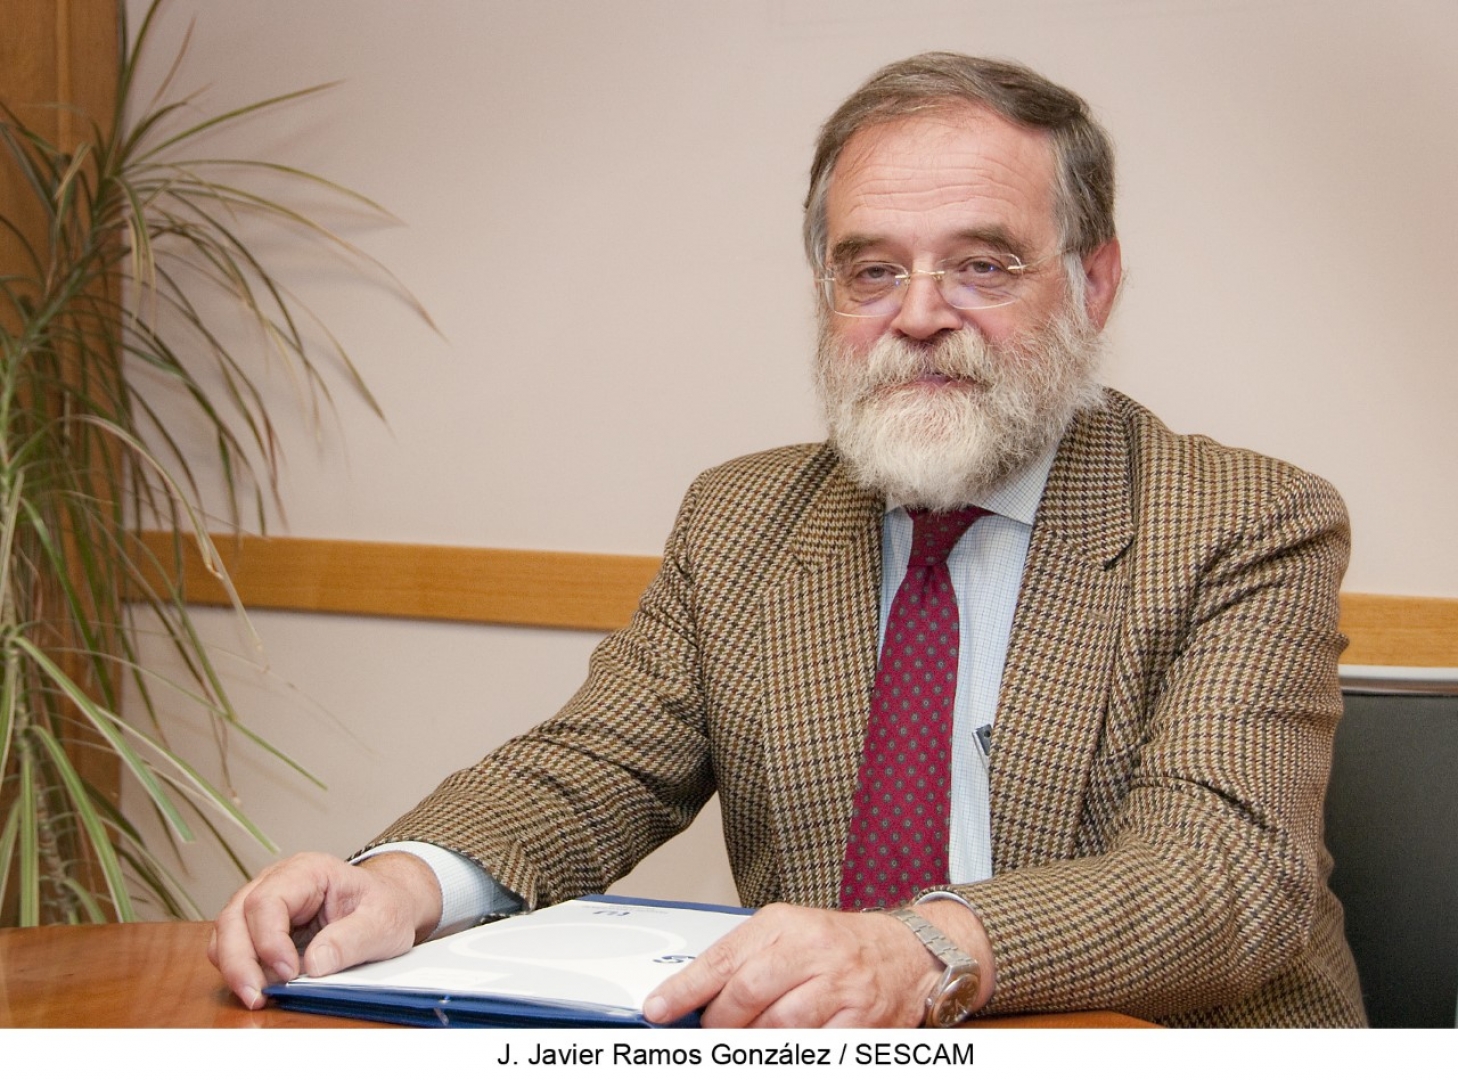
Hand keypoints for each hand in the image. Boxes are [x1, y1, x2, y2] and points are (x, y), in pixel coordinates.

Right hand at [208, 850, 442, 1009]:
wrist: (388, 905)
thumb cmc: (385, 907)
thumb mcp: (383, 923)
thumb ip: (352, 941)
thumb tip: (313, 964)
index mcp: (309, 871)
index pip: (268, 900)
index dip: (270, 939)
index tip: (289, 972)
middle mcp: (278, 881)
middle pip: (235, 915)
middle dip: (239, 960)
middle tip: (256, 996)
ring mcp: (264, 901)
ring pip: (227, 931)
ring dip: (234, 967)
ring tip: (258, 996)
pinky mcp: (260, 925)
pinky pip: (233, 945)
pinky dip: (239, 968)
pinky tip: (261, 987)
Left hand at [641, 900, 993, 1027]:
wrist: (907, 952)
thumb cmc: (839, 945)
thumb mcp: (787, 934)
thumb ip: (743, 960)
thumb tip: (693, 996)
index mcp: (784, 925)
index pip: (723, 959)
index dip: (685, 990)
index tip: (658, 1009)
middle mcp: (812, 950)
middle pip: (746, 995)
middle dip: (720, 1024)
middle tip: (710, 1035)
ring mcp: (839, 987)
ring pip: (777, 1028)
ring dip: (752, 1044)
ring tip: (744, 1044)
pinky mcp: (861, 1022)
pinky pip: (813, 1048)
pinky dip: (790, 1054)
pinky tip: (782, 1050)